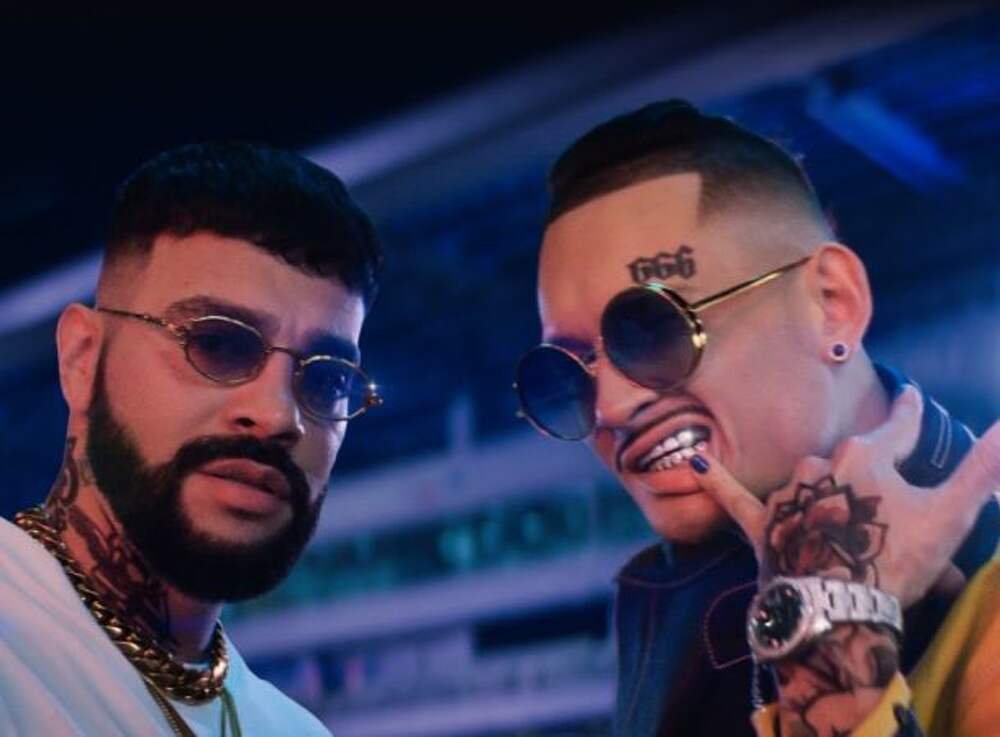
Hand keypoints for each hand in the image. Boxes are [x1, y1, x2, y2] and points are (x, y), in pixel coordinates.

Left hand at [692, 386, 999, 605]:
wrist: (837, 611)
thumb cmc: (894, 559)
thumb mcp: (948, 514)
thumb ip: (981, 469)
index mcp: (865, 457)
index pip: (896, 427)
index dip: (907, 411)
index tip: (909, 392)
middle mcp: (819, 464)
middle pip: (856, 465)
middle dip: (877, 486)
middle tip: (893, 519)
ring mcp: (786, 494)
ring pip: (814, 487)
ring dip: (833, 507)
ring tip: (856, 543)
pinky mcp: (759, 525)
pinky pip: (733, 497)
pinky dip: (715, 479)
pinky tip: (693, 460)